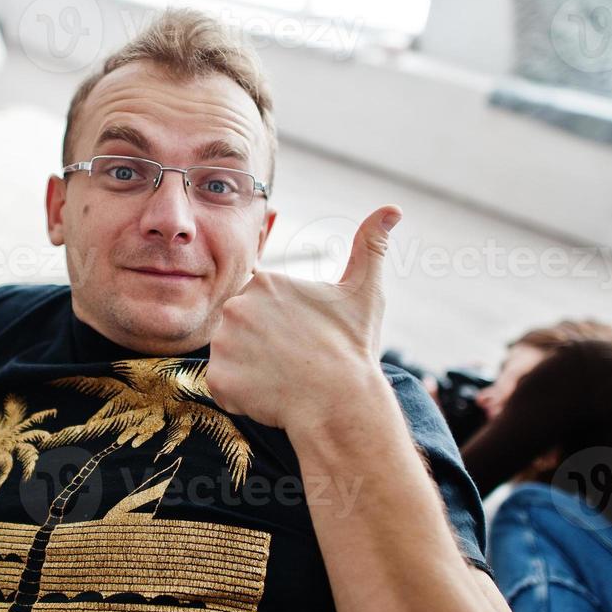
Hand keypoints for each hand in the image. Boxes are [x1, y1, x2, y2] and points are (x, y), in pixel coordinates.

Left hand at [207, 206, 400, 429]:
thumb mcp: (364, 291)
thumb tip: (393, 208)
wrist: (342, 403)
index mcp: (264, 281)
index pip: (259, 305)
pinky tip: (269, 395)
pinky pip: (223, 386)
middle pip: (240, 329)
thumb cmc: (353, 348)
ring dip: (250, 369)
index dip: (281, 326)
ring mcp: (223, 343)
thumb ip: (370, 245)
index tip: (302, 339)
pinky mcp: (218, 378)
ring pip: (230, 357)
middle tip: (293, 360)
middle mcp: (236, 306)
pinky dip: (241, 395)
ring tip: (283, 378)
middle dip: (261, 345)